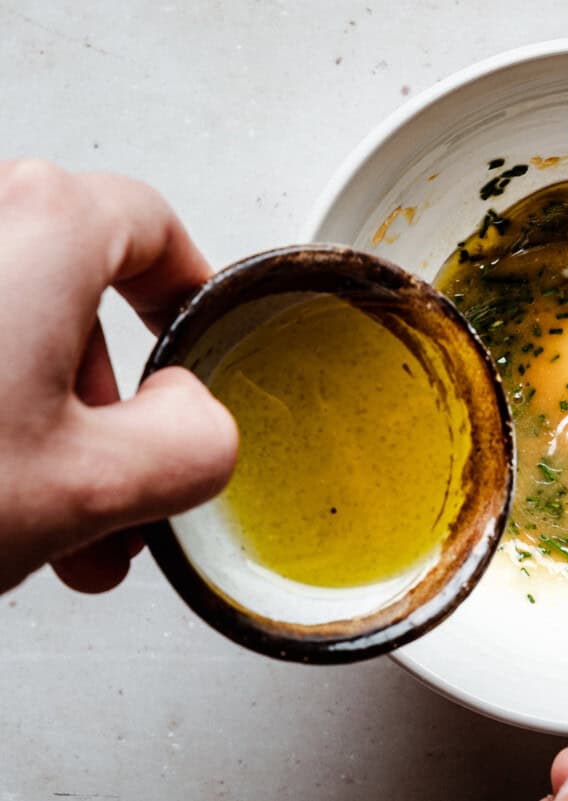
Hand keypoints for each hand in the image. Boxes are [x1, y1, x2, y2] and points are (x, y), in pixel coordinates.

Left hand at [0, 160, 236, 593]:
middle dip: (106, 405)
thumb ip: (196, 443)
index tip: (201, 337)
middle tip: (118, 485)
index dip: (189, 292)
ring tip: (52, 530)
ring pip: (9, 328)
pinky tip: (1, 510)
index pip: (151, 224)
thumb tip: (198, 426)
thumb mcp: (94, 486)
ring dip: (44, 429)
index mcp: (39, 227)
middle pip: (72, 292)